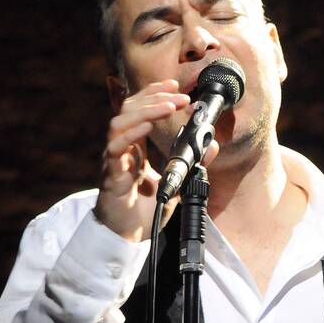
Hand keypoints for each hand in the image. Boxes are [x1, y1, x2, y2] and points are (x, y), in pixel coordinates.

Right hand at [94, 79, 218, 242]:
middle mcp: (122, 148)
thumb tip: (211, 145)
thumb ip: (192, 163)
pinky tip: (146, 125)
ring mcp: (114, 160)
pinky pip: (115, 148)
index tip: (174, 84)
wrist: (127, 237)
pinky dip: (131, 134)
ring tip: (168, 106)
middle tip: (179, 95)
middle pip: (128, 109)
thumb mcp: (176, 181)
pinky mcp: (111, 175)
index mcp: (134, 146)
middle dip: (154, 97)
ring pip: (120, 123)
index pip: (139, 109)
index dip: (154, 93)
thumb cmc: (145, 210)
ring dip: (145, 110)